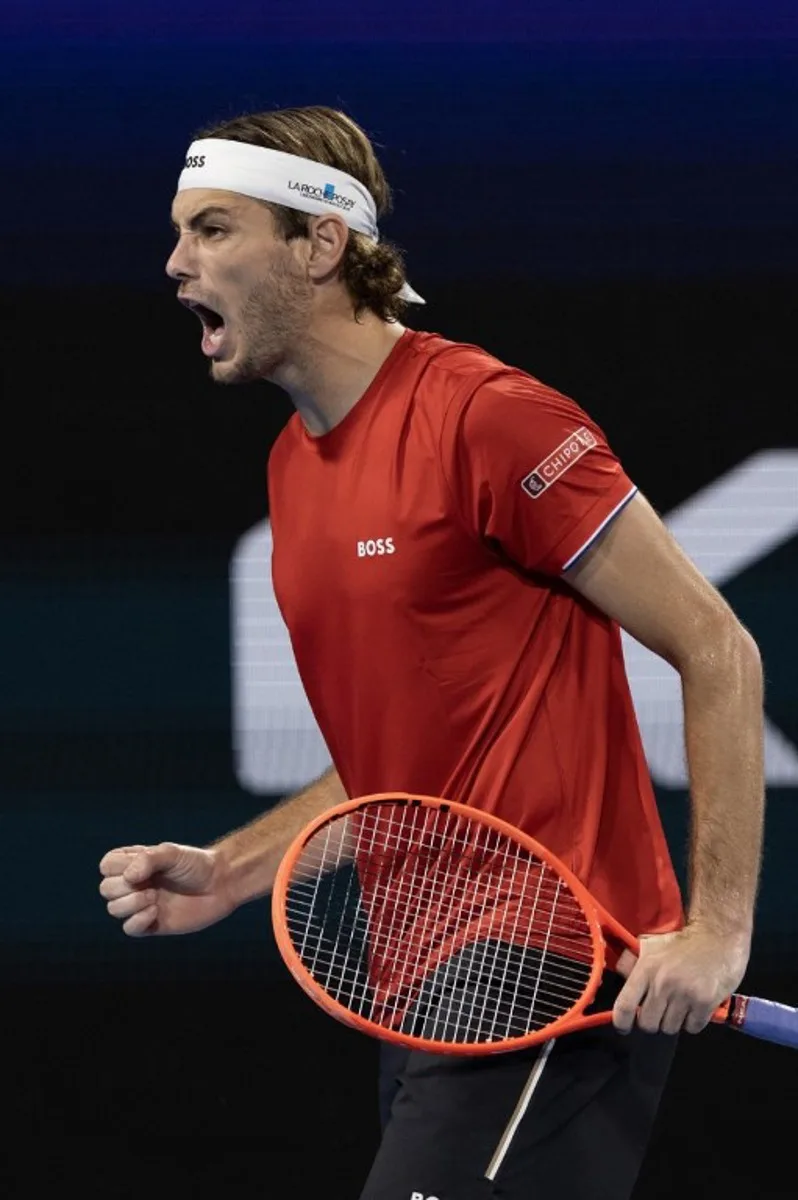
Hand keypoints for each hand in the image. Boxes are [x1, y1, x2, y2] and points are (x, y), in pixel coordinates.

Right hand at [98, 842, 235, 936]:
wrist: (221, 884)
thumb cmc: (197, 864)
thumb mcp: (172, 853)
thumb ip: (148, 859)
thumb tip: (128, 877)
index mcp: (135, 863)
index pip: (106, 866)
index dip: (116, 868)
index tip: (139, 866)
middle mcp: (135, 884)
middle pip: (106, 889)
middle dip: (123, 888)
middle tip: (150, 884)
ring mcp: (142, 904)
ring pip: (114, 909)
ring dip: (130, 904)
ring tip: (154, 898)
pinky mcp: (152, 924)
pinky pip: (129, 928)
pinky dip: (137, 921)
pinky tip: (155, 912)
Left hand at [613, 922, 749, 1035]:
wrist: (718, 937)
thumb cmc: (683, 943)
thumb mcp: (652, 945)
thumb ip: (634, 961)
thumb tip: (621, 976)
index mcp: (646, 968)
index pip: (625, 1005)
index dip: (621, 1022)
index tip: (623, 1027)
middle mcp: (663, 984)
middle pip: (648, 1023)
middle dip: (652, 1021)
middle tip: (660, 1011)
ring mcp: (685, 995)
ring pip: (670, 1028)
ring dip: (674, 1021)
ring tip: (680, 1005)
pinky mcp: (705, 1003)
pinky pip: (692, 1028)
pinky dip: (693, 1022)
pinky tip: (695, 1007)